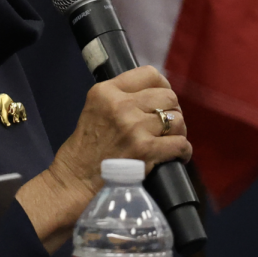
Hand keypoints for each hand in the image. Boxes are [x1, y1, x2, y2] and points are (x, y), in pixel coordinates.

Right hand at [17, 66, 190, 251]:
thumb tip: (156, 97)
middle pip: (168, 96)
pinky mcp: (145, 150)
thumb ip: (120, 100)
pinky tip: (176, 157)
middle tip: (165, 126)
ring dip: (178, 132)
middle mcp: (120, 105)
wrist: (74, 182)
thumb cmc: (84, 150)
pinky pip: (180, 144)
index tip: (161, 101)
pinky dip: (183, 152)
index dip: (162, 86)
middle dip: (171, 111)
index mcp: (105, 92)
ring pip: (177, 120)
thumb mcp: (94, 111)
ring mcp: (134, 128)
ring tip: (169, 142)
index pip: (149, 74)